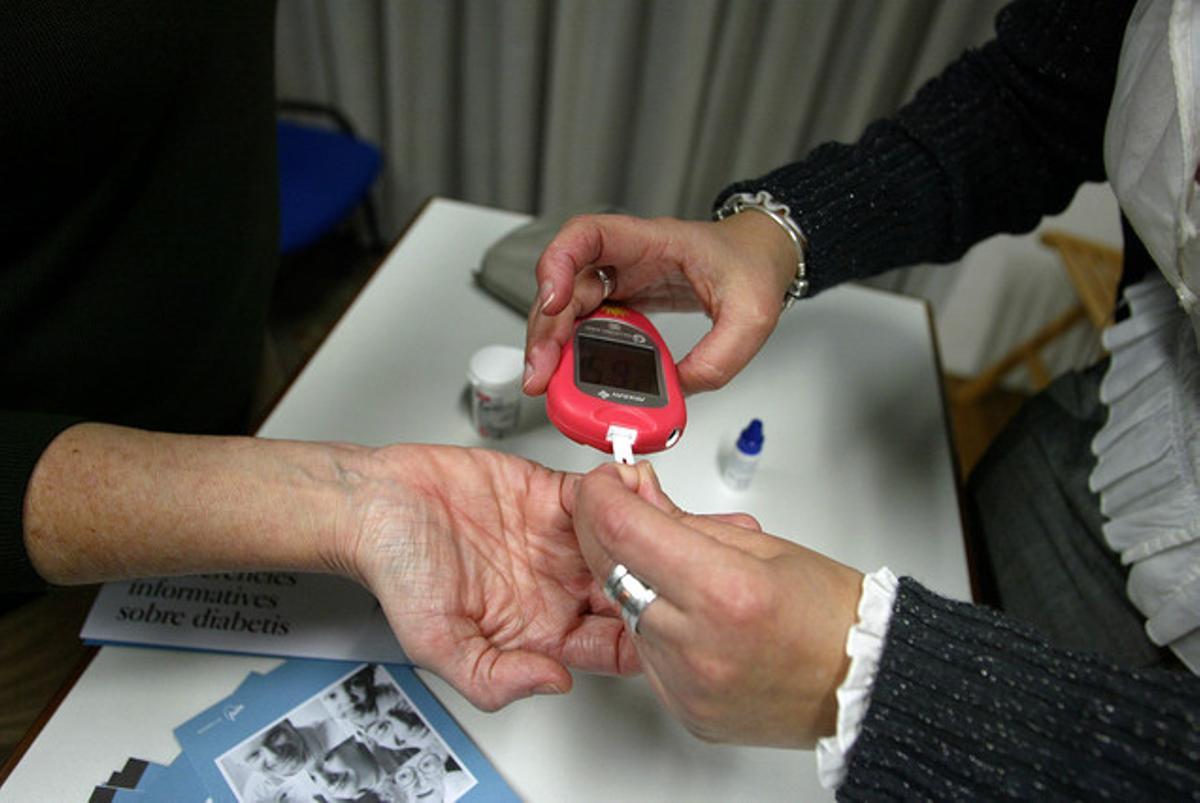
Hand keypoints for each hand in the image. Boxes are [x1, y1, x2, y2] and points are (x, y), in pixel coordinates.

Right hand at [340, 445, 638, 710]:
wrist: (374, 503)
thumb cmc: (397, 572)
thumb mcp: (437, 644)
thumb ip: (493, 677)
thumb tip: (553, 684)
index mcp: (541, 631)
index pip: (613, 645)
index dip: (641, 633)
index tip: (655, 614)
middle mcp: (557, 587)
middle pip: (629, 589)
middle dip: (653, 575)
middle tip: (663, 556)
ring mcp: (558, 541)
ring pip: (624, 540)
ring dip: (642, 528)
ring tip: (648, 516)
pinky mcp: (551, 495)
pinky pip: (599, 494)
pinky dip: (616, 488)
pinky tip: (619, 487)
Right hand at [523, 211, 798, 394]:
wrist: (764, 256)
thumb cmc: (754, 265)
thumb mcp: (751, 316)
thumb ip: (718, 358)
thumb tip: (677, 391)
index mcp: (652, 241)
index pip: (588, 234)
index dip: (559, 262)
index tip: (552, 300)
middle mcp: (628, 257)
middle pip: (566, 282)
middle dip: (546, 326)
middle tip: (540, 370)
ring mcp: (622, 279)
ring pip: (569, 306)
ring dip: (552, 343)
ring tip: (546, 380)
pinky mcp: (625, 301)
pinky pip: (588, 323)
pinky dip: (573, 349)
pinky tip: (570, 375)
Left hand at [567, 461, 862, 747]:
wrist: (863, 684)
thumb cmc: (831, 615)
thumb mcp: (762, 545)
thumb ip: (686, 521)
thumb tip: (637, 495)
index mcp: (726, 592)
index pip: (625, 532)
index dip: (603, 497)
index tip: (607, 482)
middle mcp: (699, 646)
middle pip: (611, 571)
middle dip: (603, 529)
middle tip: (620, 506)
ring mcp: (687, 684)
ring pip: (623, 612)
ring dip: (630, 579)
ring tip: (673, 568)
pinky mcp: (683, 709)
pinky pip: (644, 652)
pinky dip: (652, 624)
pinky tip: (683, 612)